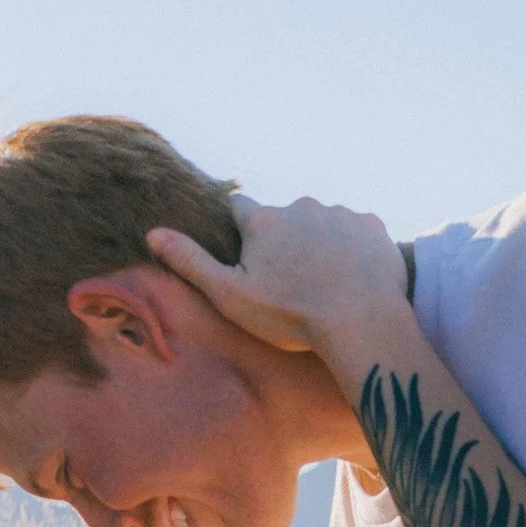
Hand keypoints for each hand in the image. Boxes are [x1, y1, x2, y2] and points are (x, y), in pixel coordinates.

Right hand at [147, 195, 411, 379]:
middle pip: (285, 217)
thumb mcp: (229, 294)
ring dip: (321, 243)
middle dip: (285, 239)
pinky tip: (353, 278)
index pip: (240, 207)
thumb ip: (190, 261)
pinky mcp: (373, 227)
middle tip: (290, 281)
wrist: (360, 320)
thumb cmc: (290, 313)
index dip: (240, 228)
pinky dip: (353, 249)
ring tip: (325, 282)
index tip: (246, 250)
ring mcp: (341, 214)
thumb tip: (152, 233)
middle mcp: (301, 206)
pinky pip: (358, 232)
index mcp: (264, 221)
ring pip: (323, 223)